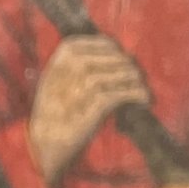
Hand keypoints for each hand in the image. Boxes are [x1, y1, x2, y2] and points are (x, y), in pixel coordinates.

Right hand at [29, 35, 150, 182]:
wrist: (44, 144)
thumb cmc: (56, 111)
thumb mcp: (60, 78)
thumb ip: (81, 63)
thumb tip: (119, 52)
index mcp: (62, 58)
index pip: (102, 43)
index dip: (119, 51)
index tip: (125, 59)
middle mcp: (69, 69)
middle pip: (114, 57)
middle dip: (130, 66)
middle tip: (138, 76)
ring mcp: (79, 88)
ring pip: (118, 73)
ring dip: (135, 80)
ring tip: (141, 87)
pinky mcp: (91, 108)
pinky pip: (120, 95)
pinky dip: (136, 95)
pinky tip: (143, 99)